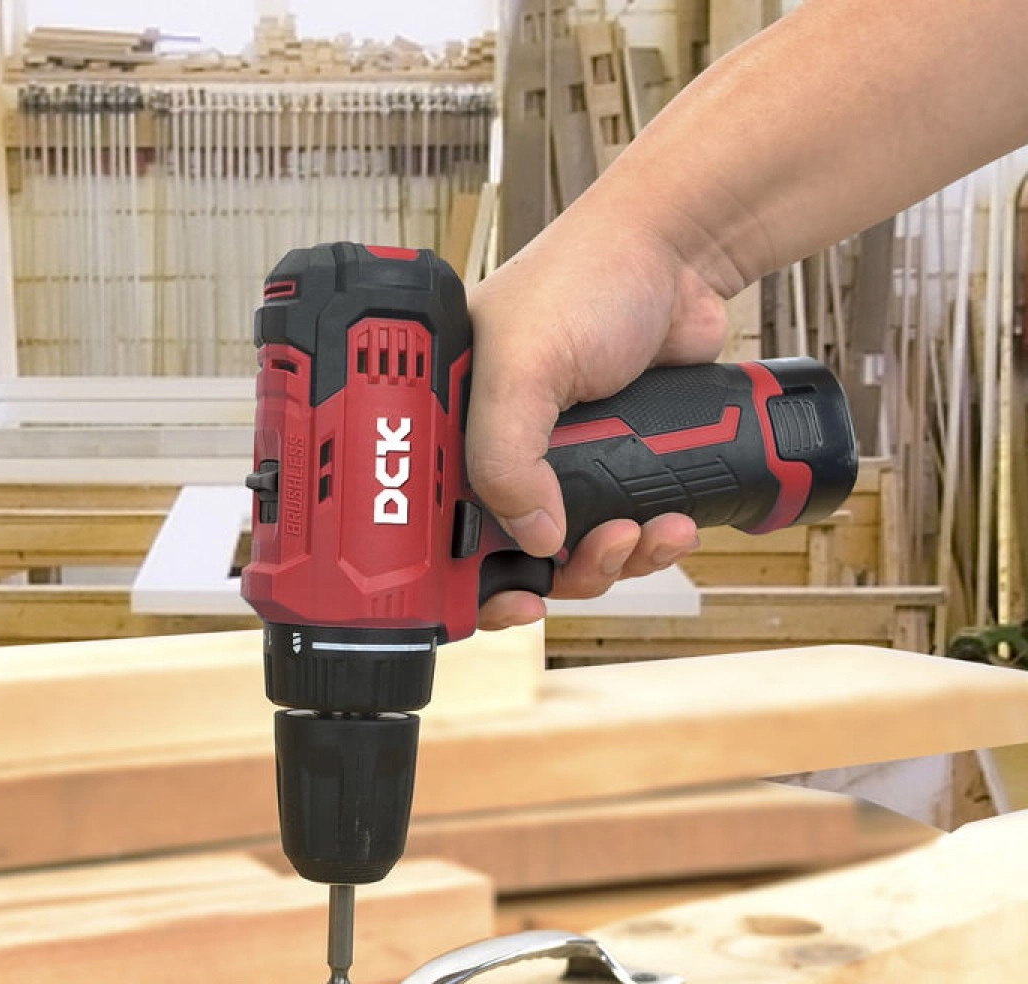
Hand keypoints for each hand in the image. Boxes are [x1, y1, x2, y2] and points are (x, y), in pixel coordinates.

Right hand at [467, 205, 728, 629]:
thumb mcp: (524, 363)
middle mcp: (496, 451)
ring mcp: (558, 465)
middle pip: (506, 554)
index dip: (457, 574)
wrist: (678, 259)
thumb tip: (530, 539)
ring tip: (641, 534)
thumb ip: (505, 454)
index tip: (498, 597)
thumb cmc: (584, 279)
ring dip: (610, 562)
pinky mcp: (613, 469)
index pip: (432, 521)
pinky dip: (648, 545)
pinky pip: (622, 536)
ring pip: (571, 554)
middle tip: (586, 558)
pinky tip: (671, 525)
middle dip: (554, 572)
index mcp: (450, 426)